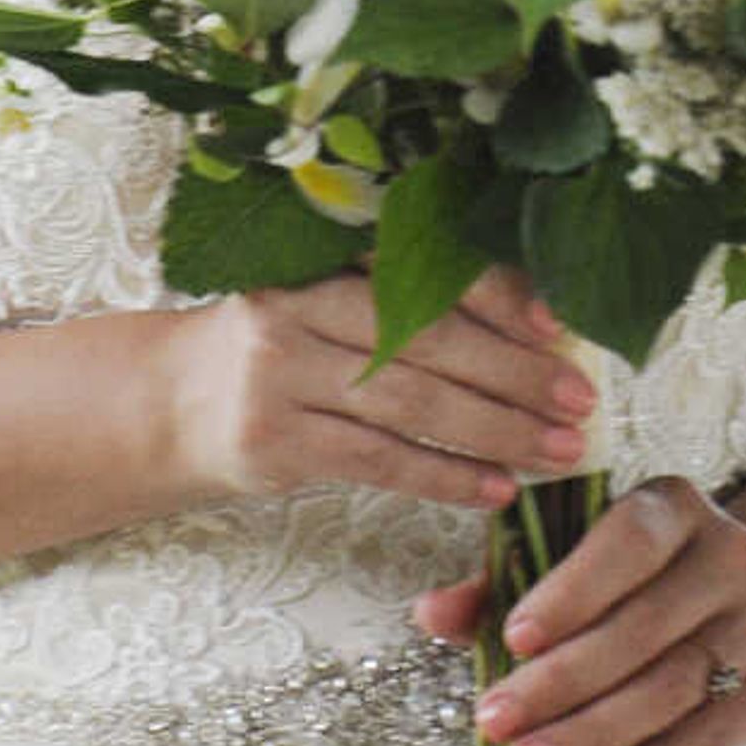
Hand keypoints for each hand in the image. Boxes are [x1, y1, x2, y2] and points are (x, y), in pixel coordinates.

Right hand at [169, 267, 595, 512]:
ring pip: (409, 402)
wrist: (166, 404)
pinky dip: (444, 476)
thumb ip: (406, 305)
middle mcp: (300, 307)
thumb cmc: (279, 350)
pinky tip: (495, 489)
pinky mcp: (274, 442)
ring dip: (495, 431)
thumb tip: (534, 328)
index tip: (559, 324)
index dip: (496, 293)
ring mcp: (280, 374)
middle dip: (514, 371)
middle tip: (579, 400)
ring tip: (556, 451)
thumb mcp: (327, 303)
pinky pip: (378, 461)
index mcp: (323, 257)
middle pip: (426, 337)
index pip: (424, 267)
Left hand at [442, 477, 745, 745]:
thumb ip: (504, 585)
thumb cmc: (638, 587)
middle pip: (641, 626)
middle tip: (495, 720)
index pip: (628, 540)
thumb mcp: (580, 566)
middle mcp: (731, 554)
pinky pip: (707, 735)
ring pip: (669, 686)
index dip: (571, 590)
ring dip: (592, 732)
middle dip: (560, 681)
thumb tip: (431, 612)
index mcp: (675, 506)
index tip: (513, 637)